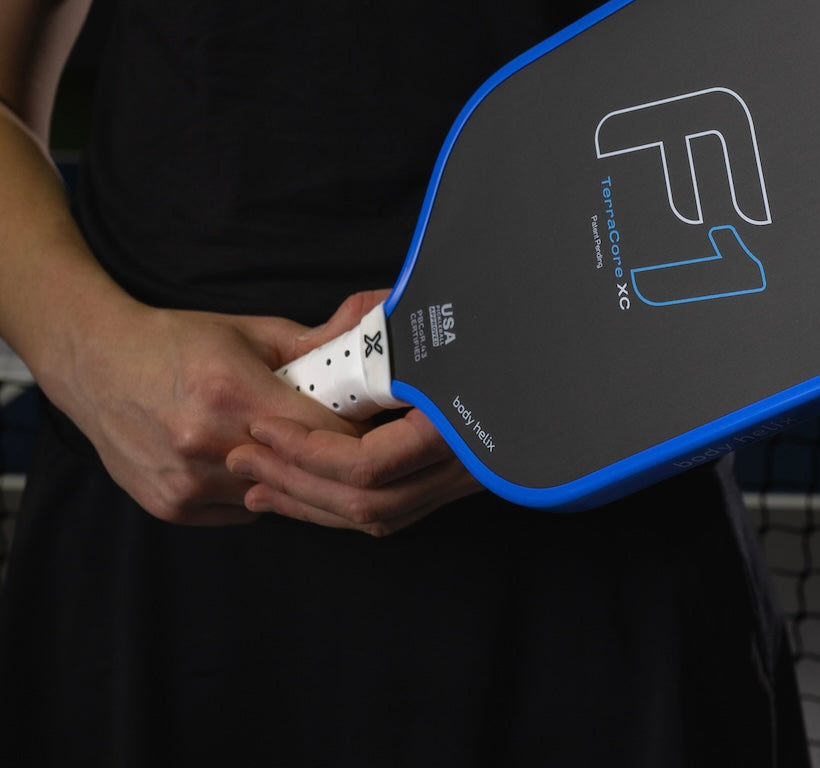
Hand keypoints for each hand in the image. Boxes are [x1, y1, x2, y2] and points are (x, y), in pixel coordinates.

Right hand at [45, 297, 358, 526]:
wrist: (96, 365)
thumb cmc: (177, 342)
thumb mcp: (252, 332)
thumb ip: (315, 345)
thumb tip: (370, 339)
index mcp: (235, 393)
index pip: (329, 435)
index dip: (361, 431)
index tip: (375, 424)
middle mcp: (209, 445)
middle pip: (307, 473)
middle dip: (336, 460)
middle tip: (349, 442)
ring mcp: (188, 484)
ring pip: (277, 498)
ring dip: (295, 479)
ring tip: (293, 448)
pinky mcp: (173, 508)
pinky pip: (243, 512)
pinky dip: (257, 491)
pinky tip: (250, 461)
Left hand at [225, 291, 482, 535]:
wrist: (560, 358)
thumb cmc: (501, 334)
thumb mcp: (438, 315)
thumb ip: (388, 319)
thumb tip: (350, 321)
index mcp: (459, 423)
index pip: (368, 465)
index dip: (307, 452)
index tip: (263, 426)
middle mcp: (466, 464)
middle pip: (365, 505)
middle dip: (295, 483)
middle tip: (245, 457)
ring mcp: (463, 481)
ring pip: (376, 519)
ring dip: (309, 503)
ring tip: (259, 482)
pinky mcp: (453, 486)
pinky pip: (390, 515)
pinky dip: (336, 507)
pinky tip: (300, 492)